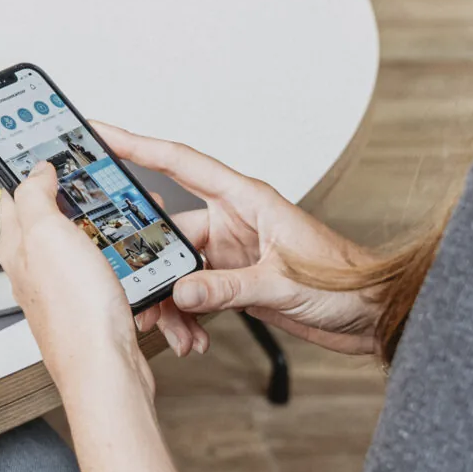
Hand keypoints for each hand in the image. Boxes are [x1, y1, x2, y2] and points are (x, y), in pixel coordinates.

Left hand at [0, 165, 152, 399]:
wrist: (105, 369)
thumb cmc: (76, 312)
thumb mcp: (47, 235)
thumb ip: (35, 197)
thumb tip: (34, 170)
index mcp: (16, 246)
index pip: (12, 195)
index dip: (26, 170)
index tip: (42, 152)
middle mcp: (32, 268)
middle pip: (44, 217)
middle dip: (64, 194)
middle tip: (85, 177)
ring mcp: (59, 288)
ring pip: (73, 242)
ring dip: (91, 224)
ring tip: (109, 211)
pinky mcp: (86, 304)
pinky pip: (96, 268)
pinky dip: (109, 253)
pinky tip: (122, 251)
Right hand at [93, 123, 382, 358]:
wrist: (373, 315)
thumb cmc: (346, 281)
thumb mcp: (281, 284)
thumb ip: (227, 288)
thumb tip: (181, 290)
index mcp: (245, 199)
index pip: (179, 162)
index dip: (135, 144)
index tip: (99, 133)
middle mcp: (234, 221)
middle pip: (169, 230)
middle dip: (147, 260)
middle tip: (127, 283)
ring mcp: (233, 252)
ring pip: (178, 269)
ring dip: (171, 301)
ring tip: (175, 330)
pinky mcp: (236, 281)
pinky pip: (195, 294)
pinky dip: (188, 316)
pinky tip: (194, 337)